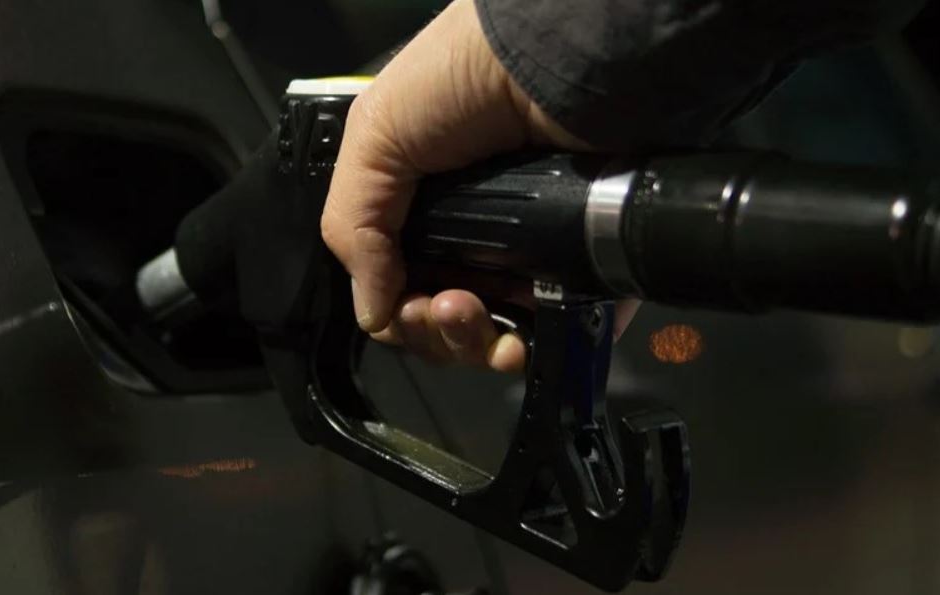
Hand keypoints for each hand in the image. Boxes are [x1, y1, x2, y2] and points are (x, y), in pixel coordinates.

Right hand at [321, 0, 633, 371]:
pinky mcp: (584, 266)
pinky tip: (523, 340)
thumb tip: (372, 315)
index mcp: (426, 210)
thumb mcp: (377, 135)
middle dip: (437, 333)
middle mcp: (479, 236)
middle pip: (449, 324)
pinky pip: (561, 332)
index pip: (404, 288)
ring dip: (476, 345)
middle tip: (447, 306)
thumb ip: (354, 226)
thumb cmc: (464, 79)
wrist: (559, 59)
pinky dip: (538, 350)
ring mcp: (534, 254)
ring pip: (500, 338)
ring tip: (475, 311)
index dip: (400, 313)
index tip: (407, 306)